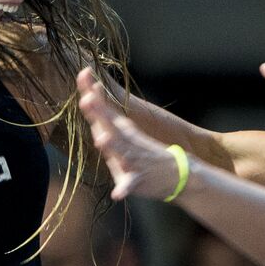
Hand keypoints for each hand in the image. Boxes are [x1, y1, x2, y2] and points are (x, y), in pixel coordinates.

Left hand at [77, 68, 181, 201]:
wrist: (181, 176)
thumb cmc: (145, 153)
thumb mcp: (126, 133)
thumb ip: (106, 117)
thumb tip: (91, 93)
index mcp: (121, 131)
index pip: (103, 109)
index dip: (91, 92)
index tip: (83, 72)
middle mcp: (126, 142)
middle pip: (110, 124)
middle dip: (99, 113)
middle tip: (87, 98)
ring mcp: (133, 160)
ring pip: (121, 152)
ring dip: (112, 146)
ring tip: (102, 140)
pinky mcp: (139, 179)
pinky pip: (129, 185)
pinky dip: (124, 188)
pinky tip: (118, 193)